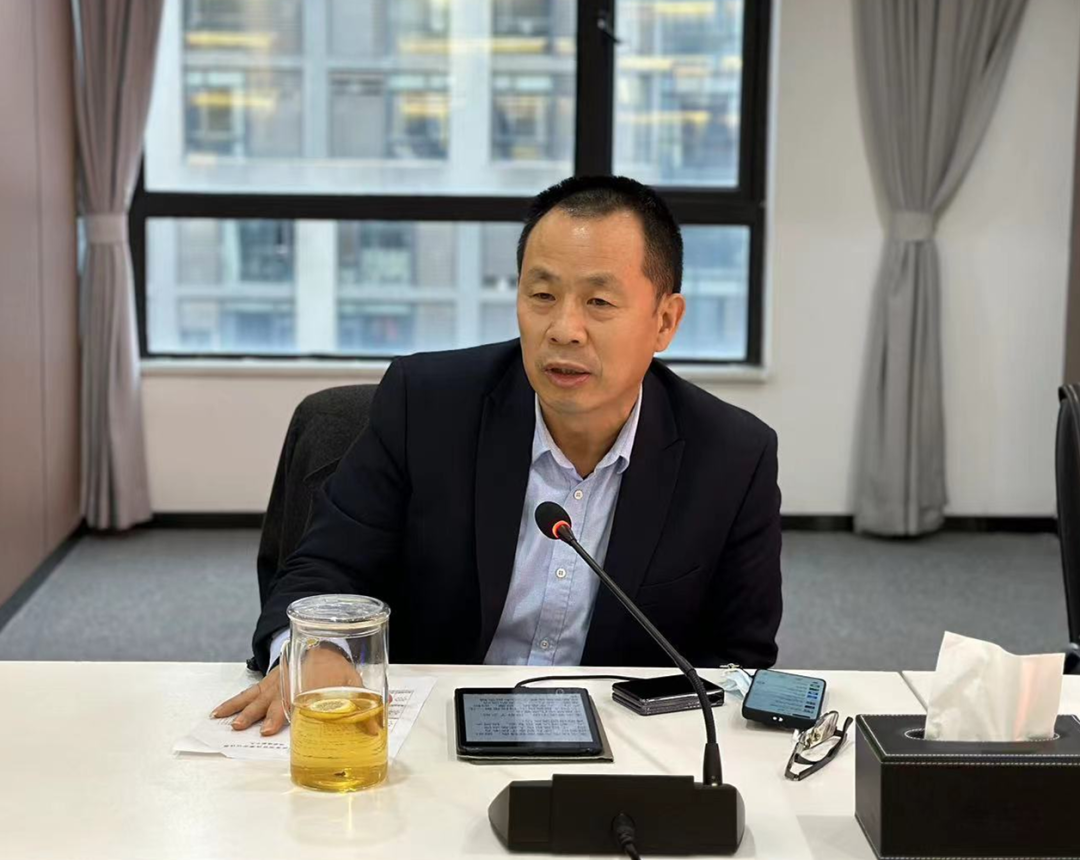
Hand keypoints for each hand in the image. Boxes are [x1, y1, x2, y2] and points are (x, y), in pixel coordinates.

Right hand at [212, 647, 360, 735]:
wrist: (322, 645)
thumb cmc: (339, 667)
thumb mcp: (355, 680)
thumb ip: (367, 695)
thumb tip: (390, 702)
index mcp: (311, 684)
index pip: (297, 700)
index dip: (285, 714)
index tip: (272, 727)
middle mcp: (290, 683)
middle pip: (272, 700)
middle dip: (259, 715)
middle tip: (244, 728)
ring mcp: (276, 682)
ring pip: (256, 696)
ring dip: (242, 710)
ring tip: (229, 723)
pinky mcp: (268, 682)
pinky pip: (249, 692)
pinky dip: (234, 702)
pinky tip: (219, 712)